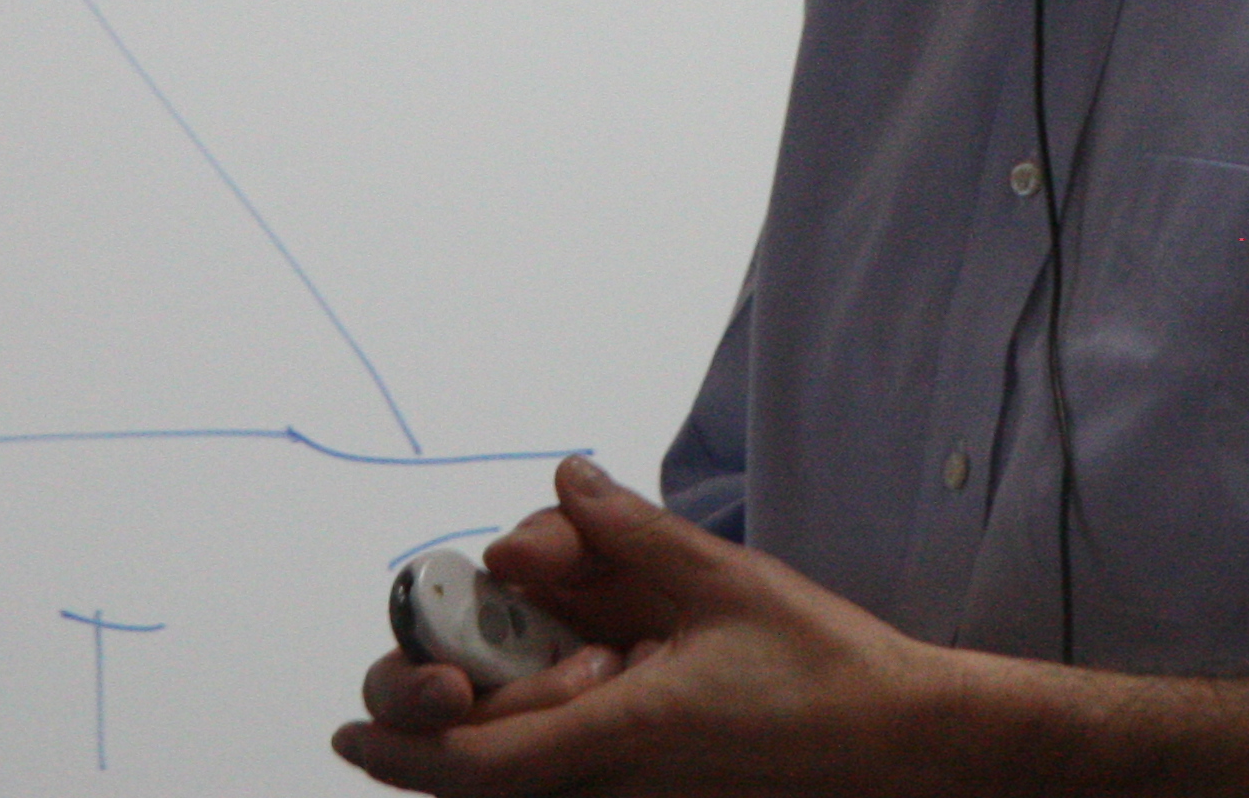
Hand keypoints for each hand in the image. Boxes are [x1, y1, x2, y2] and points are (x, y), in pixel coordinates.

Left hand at [332, 456, 945, 794]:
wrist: (898, 742)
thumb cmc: (824, 670)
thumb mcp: (724, 581)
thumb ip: (631, 534)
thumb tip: (564, 481)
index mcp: (620, 732)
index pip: (475, 759)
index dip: (401, 743)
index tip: (350, 722)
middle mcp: (611, 775)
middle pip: (482, 757)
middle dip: (447, 691)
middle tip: (461, 635)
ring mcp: (628, 786)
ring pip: (518, 758)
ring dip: (504, 694)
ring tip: (532, 622)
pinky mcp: (646, 783)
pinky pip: (561, 758)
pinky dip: (543, 709)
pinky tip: (569, 654)